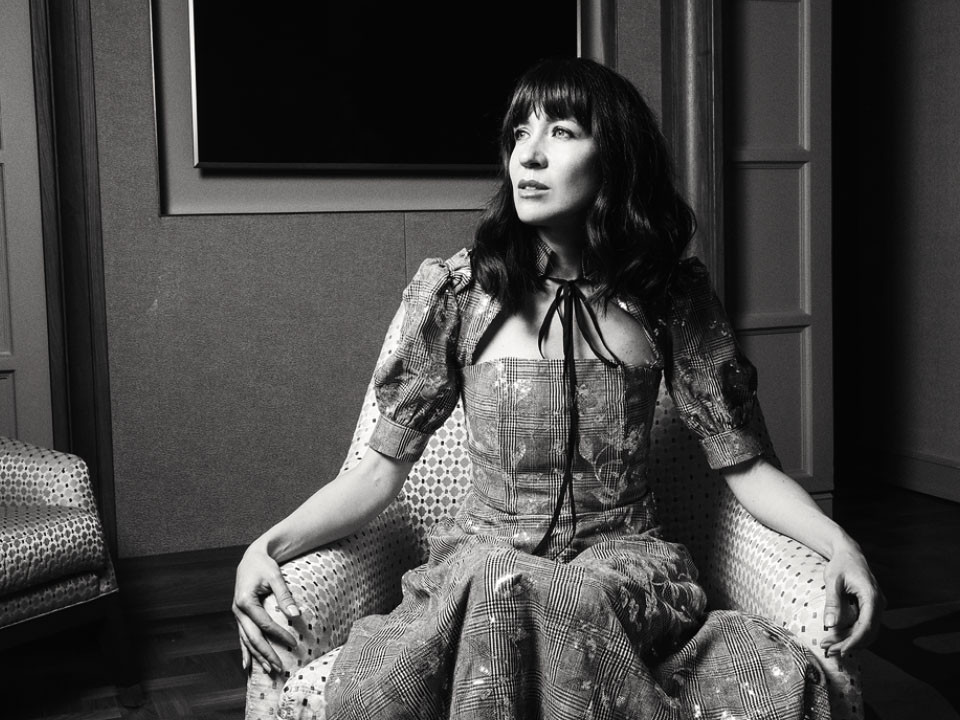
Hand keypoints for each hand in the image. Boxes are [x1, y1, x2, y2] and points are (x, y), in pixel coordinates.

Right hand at [233, 544, 300, 673]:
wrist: (251, 558)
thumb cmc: (264, 565)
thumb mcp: (275, 577)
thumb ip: (284, 596)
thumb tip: (296, 615)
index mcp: (245, 602)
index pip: (265, 624)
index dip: (279, 635)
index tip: (294, 644)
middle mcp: (237, 611)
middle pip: (253, 638)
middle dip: (266, 654)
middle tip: (279, 667)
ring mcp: (237, 615)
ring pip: (246, 640)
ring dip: (257, 656)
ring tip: (268, 670)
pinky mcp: (240, 616)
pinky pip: (242, 637)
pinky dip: (245, 651)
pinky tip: (247, 665)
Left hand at [821, 545, 883, 657]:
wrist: (849, 553)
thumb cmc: (840, 564)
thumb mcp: (832, 580)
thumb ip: (832, 602)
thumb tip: (830, 624)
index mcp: (871, 596)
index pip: (867, 625)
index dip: (855, 640)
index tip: (841, 650)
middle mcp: (878, 603)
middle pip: (868, 632)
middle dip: (849, 643)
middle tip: (828, 650)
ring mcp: (877, 607)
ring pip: (867, 631)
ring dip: (850, 641)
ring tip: (829, 645)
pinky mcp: (871, 608)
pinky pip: (864, 625)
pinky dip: (852, 634)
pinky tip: (837, 638)